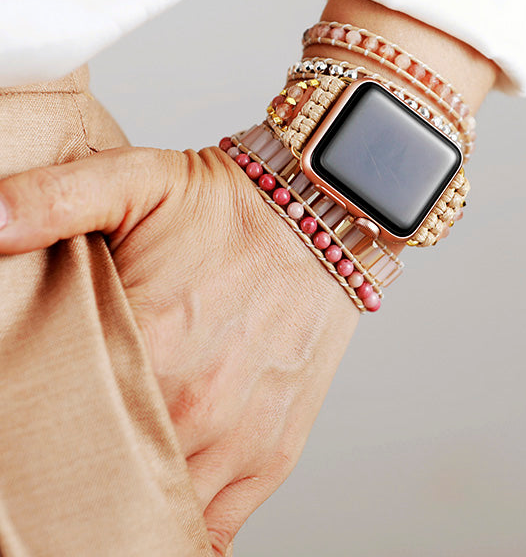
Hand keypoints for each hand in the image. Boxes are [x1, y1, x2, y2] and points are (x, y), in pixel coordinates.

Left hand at [0, 146, 359, 553]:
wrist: (320, 219)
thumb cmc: (230, 209)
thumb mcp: (137, 180)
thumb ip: (52, 198)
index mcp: (150, 344)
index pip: (58, 432)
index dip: (34, 440)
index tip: (26, 437)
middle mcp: (195, 405)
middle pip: (103, 479)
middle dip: (75, 473)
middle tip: (58, 459)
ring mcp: (238, 438)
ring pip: (157, 512)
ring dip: (123, 507)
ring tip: (98, 485)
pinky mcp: (272, 452)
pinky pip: (215, 530)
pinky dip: (180, 531)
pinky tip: (153, 514)